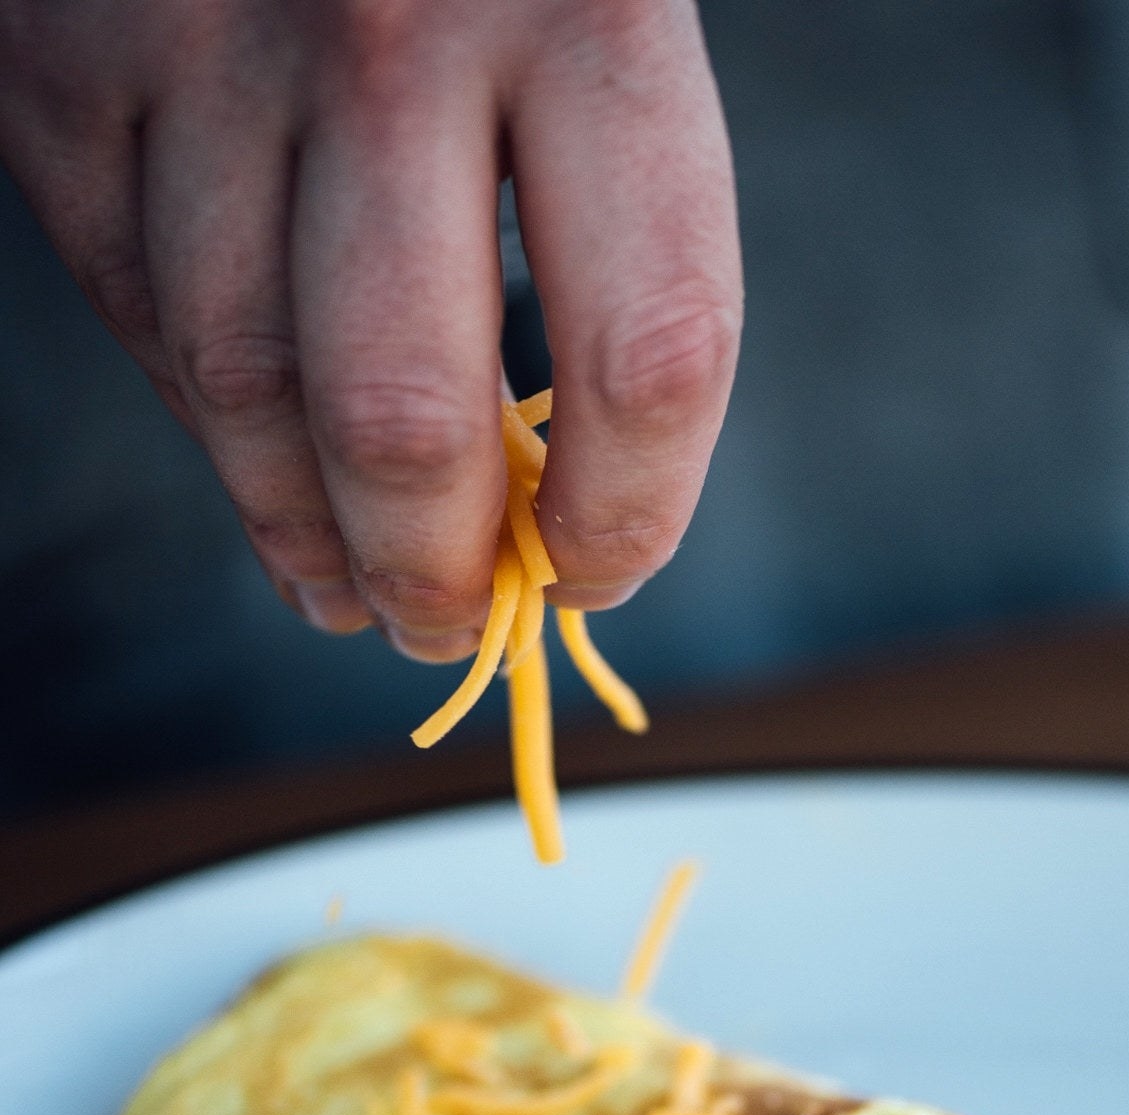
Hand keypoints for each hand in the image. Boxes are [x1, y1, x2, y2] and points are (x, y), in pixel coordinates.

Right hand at [0, 0, 740, 658]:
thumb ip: (613, 207)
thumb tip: (569, 480)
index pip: (648, 350)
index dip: (631, 511)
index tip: (603, 569)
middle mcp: (387, 23)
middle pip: (407, 413)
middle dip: (437, 569)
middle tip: (451, 625)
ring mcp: (203, 45)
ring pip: (248, 389)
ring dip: (309, 535)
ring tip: (357, 596)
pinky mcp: (64, 72)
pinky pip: (142, 315)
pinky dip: (209, 431)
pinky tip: (265, 486)